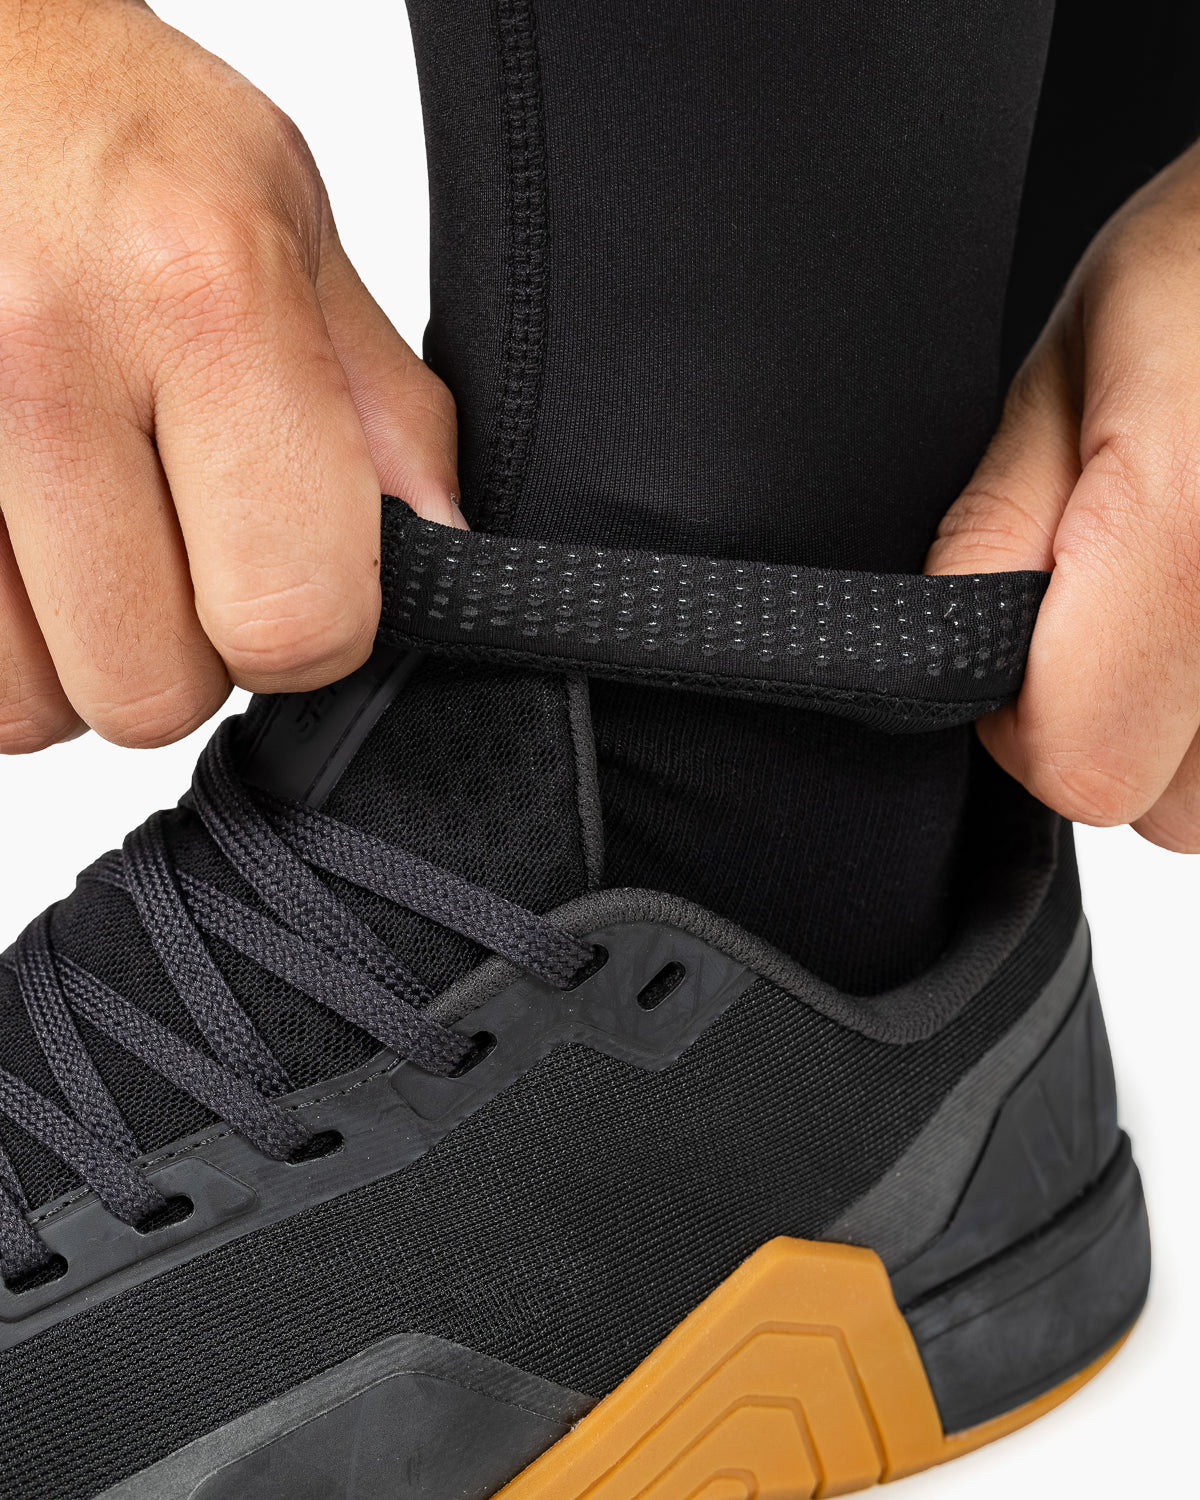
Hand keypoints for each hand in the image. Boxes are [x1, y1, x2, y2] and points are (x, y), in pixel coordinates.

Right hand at [0, 0, 459, 752]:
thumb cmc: (105, 125)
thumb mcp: (285, 224)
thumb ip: (379, 407)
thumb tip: (443, 550)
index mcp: (198, 296)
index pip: (291, 615)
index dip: (315, 633)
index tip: (301, 582)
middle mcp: (37, 361)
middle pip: (151, 693)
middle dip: (188, 654)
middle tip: (183, 550)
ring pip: (30, 707)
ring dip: (79, 654)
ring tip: (90, 529)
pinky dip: (2, 638)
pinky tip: (26, 536)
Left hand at [927, 140, 1199, 852]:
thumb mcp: (1066, 374)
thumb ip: (995, 530)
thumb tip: (947, 661)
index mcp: (1184, 526)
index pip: (1081, 768)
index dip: (1023, 720)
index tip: (1021, 636)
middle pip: (1162, 804)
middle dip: (1111, 723)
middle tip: (1117, 592)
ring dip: (1185, 726)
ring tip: (1181, 584)